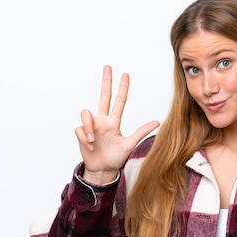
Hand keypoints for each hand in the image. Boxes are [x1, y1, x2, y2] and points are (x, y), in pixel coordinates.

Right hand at [75, 65, 159, 184]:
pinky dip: (84, 138)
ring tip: (92, 141)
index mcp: (113, 122)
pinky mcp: (81, 134)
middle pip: (103, 96)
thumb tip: (157, 122)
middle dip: (106, 82)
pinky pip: (79, 130)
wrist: (102, 170)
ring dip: (88, 127)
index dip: (122, 89)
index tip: (125, 75)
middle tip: (108, 67)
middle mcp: (102, 121)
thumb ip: (141, 132)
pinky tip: (90, 147)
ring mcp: (91, 126)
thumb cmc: (115, 158)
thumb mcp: (129, 145)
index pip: (119, 102)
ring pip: (85, 114)